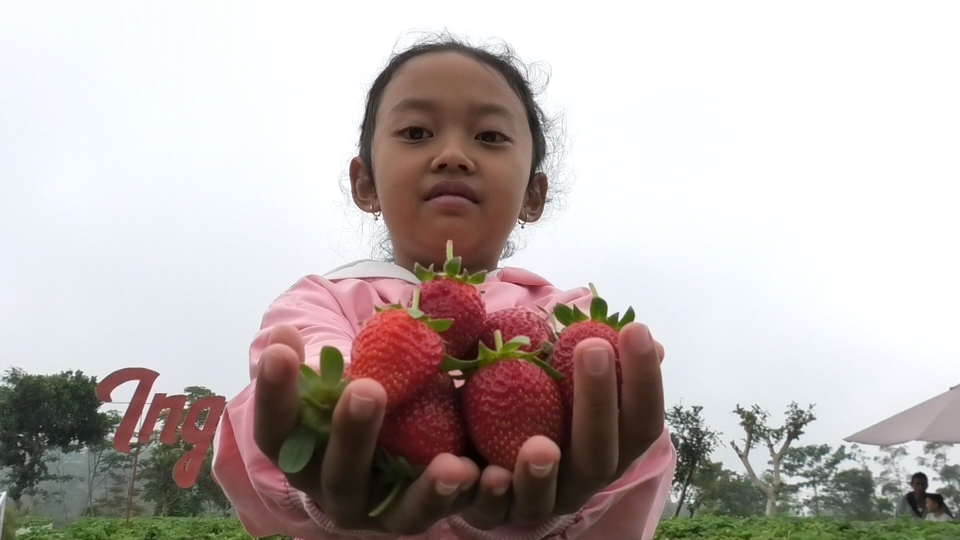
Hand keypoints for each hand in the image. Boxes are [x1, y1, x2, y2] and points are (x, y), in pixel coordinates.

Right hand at [253, 325, 480, 534]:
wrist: (386, 464)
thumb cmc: (357, 411)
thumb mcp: (336, 389)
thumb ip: (318, 367)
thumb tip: (283, 333)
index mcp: (303, 459)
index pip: (276, 432)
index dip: (274, 394)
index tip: (282, 351)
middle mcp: (336, 495)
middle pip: (338, 474)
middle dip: (352, 434)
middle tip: (367, 389)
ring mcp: (382, 515)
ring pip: (401, 512)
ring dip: (427, 489)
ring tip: (453, 465)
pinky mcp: (424, 518)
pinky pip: (446, 513)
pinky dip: (468, 496)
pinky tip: (485, 473)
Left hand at [459, 322, 664, 528]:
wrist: (476, 452)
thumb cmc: (533, 406)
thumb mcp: (560, 380)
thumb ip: (598, 363)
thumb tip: (654, 342)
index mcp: (608, 451)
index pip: (641, 423)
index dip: (644, 380)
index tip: (636, 329)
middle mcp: (579, 483)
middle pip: (598, 458)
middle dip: (597, 404)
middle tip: (591, 348)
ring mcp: (535, 503)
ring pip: (544, 497)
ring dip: (541, 472)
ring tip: (540, 446)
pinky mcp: (490, 513)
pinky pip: (489, 509)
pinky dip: (489, 493)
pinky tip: (482, 472)